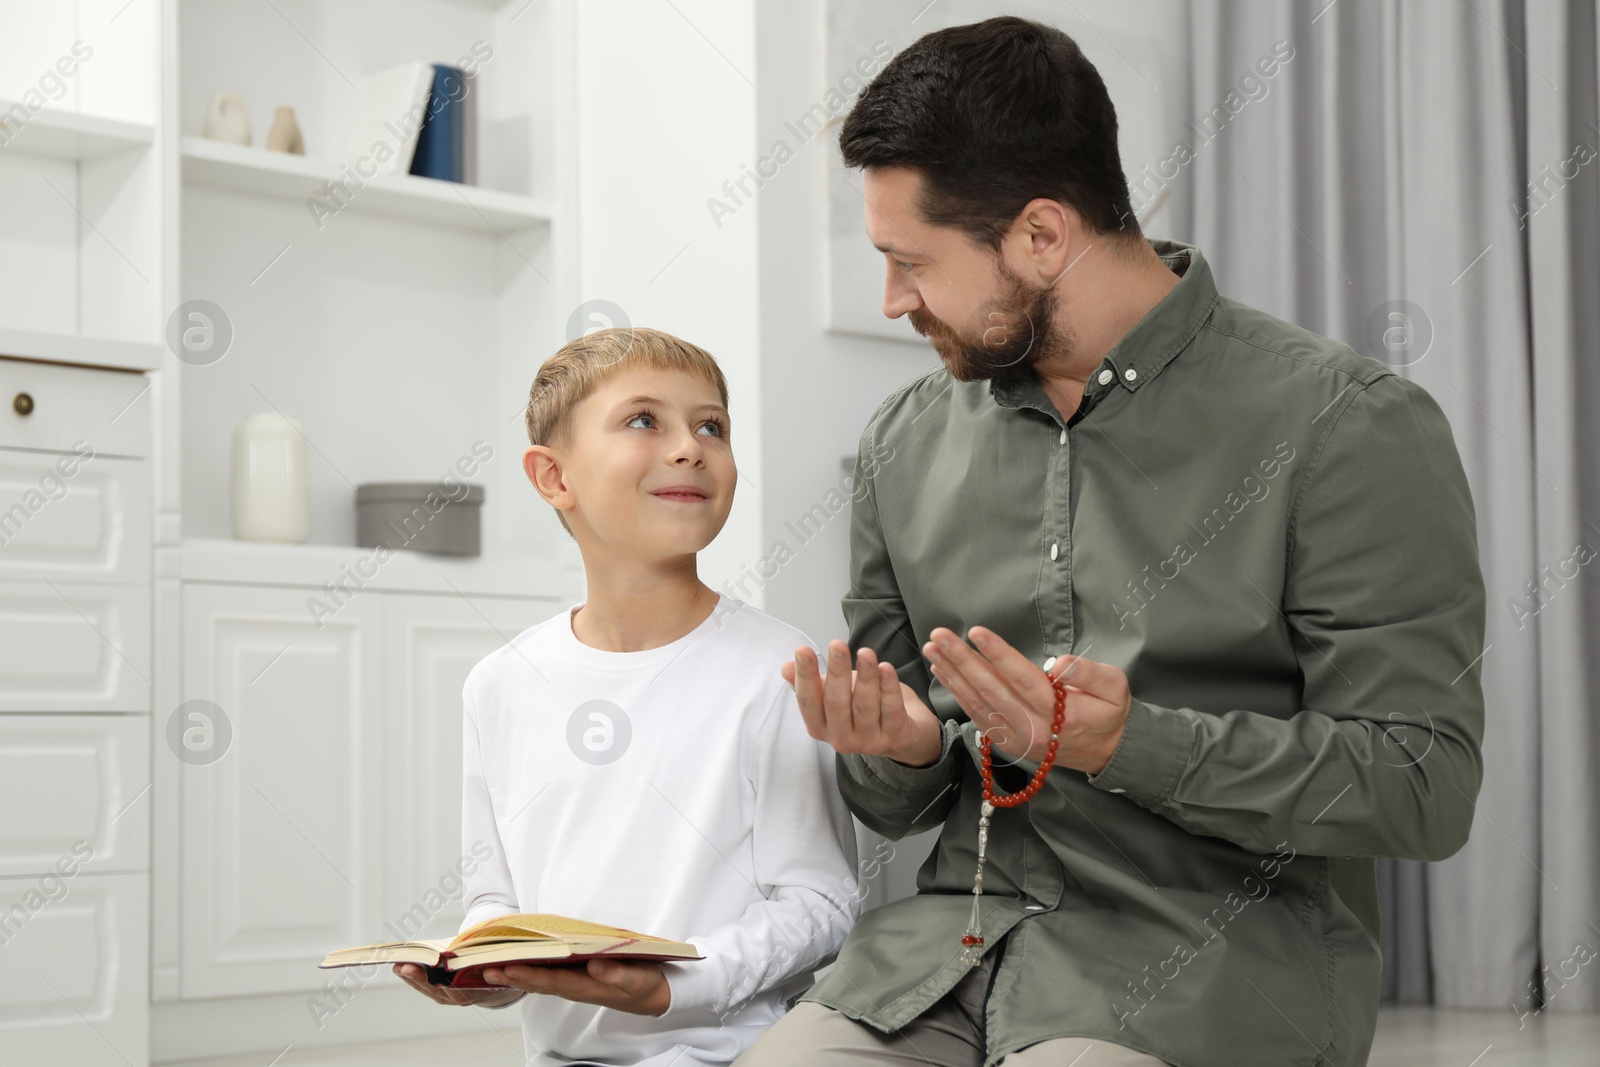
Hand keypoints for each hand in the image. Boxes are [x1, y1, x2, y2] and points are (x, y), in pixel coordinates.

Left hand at [392, 962, 524, 1006]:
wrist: (496, 986)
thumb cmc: (492, 965)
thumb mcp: (492, 960)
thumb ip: (482, 957)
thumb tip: (464, 946)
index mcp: (476, 989)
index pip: (457, 987)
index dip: (443, 980)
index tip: (431, 971)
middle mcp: (460, 997)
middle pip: (436, 988)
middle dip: (419, 977)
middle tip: (404, 967)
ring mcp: (449, 998)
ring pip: (427, 989)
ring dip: (411, 977)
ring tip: (397, 965)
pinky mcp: (441, 995)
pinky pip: (425, 988)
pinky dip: (414, 978)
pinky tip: (402, 968)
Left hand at [477, 958, 670, 1015]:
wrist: (653, 995)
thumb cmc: (644, 984)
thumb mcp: (639, 978)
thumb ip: (618, 973)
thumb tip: (596, 965)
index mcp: (589, 986)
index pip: (553, 981)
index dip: (529, 975)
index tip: (507, 967)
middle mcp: (576, 987)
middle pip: (539, 982)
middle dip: (512, 975)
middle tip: (485, 968)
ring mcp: (575, 984)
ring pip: (540, 981)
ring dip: (515, 975)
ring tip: (491, 968)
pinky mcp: (576, 979)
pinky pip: (547, 977)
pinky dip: (529, 972)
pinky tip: (515, 966)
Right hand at [782, 640, 943, 766]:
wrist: (903, 735)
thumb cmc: (861, 709)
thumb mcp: (831, 697)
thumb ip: (810, 684)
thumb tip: (786, 667)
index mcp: (820, 727)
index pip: (808, 702)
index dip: (804, 676)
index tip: (802, 650)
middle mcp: (841, 738)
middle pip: (836, 704)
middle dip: (836, 672)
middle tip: (837, 644)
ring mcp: (869, 740)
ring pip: (865, 706)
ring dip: (865, 677)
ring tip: (866, 653)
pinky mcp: (896, 736)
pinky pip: (891, 710)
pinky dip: (889, 687)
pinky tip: (886, 668)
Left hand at [923, 626, 1129, 774]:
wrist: (1105, 752)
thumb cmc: (1108, 712)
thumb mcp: (1116, 688)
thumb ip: (1090, 674)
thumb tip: (1059, 664)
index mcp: (1061, 714)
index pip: (1023, 680)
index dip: (998, 655)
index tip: (977, 632)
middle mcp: (1034, 729)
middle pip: (992, 691)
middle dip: (962, 661)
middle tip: (940, 636)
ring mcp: (1017, 739)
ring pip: (979, 705)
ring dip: (952, 675)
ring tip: (933, 649)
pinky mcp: (1006, 743)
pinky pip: (977, 716)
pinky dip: (957, 693)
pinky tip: (943, 671)